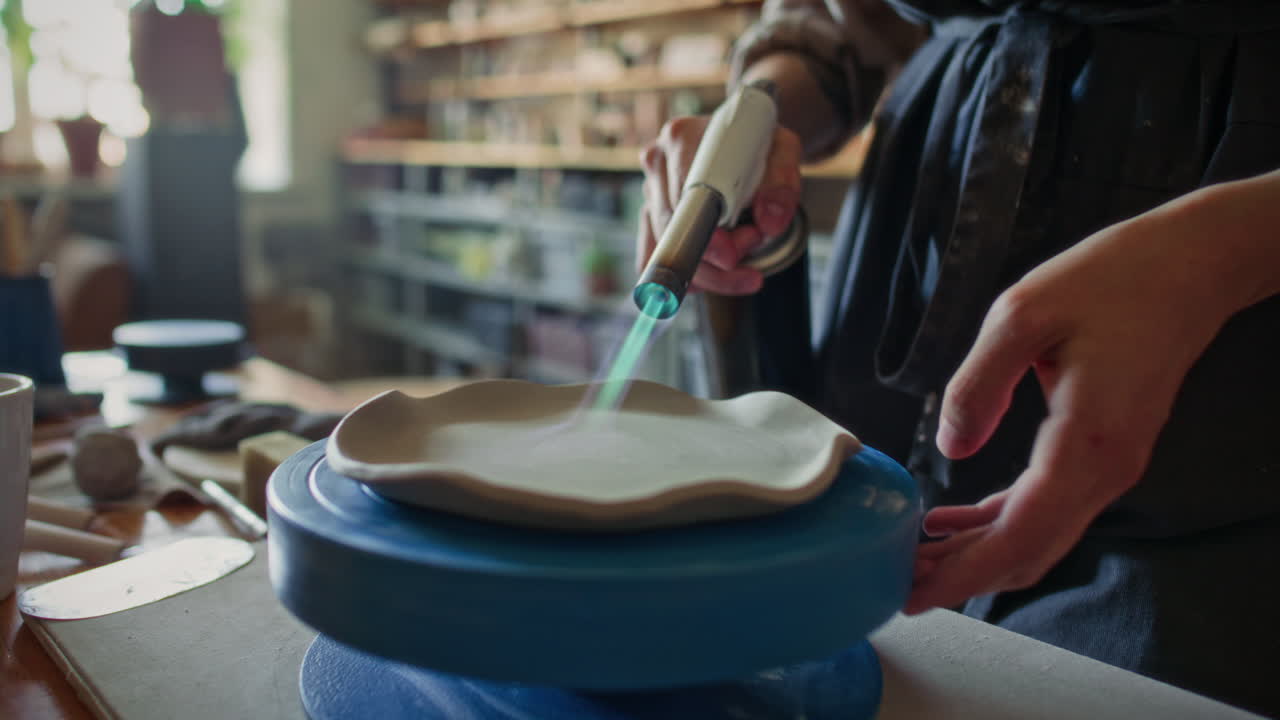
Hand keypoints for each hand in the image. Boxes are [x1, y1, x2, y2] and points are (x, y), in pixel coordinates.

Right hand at [637, 116, 802, 294]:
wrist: (746, 141)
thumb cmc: (760, 144)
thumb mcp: (784, 152)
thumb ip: (782, 184)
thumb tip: (769, 220)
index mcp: (683, 138)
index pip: (685, 199)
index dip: (708, 236)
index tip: (732, 254)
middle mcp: (659, 161)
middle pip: (673, 230)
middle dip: (715, 258)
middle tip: (753, 245)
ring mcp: (651, 189)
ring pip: (666, 250)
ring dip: (709, 270)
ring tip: (746, 255)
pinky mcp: (650, 213)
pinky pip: (657, 257)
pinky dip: (691, 275)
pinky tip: (719, 273)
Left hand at [905, 200, 1249, 614]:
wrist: (1190, 266)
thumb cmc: (1111, 279)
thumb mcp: (1022, 314)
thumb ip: (978, 385)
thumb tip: (950, 449)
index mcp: (1084, 441)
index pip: (1020, 535)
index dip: (964, 572)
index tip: (916, 595)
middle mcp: (1105, 468)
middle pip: (1030, 551)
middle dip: (965, 575)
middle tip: (901, 582)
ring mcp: (1112, 465)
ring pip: (1041, 535)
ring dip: (981, 552)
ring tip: (919, 555)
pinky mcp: (1108, 452)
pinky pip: (1051, 506)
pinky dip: (1003, 522)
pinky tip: (956, 518)